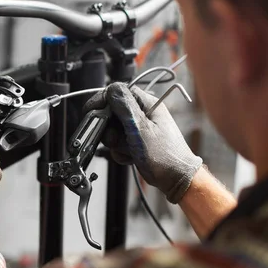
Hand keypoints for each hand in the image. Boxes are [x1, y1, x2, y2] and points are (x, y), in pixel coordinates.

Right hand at [83, 82, 201, 203]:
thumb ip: (124, 107)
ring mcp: (138, 128)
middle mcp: (142, 114)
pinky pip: (118, 143)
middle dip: (110, 129)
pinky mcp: (135, 141)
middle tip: (116, 138)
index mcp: (147, 104)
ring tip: (129, 150)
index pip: (118, 92)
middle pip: (112, 113)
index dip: (103, 100)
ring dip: (116, 143)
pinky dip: (121, 151)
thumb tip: (112, 88)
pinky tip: (131, 156)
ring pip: (113, 130)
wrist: (175, 178)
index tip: (92, 111)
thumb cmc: (164, 155)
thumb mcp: (141, 128)